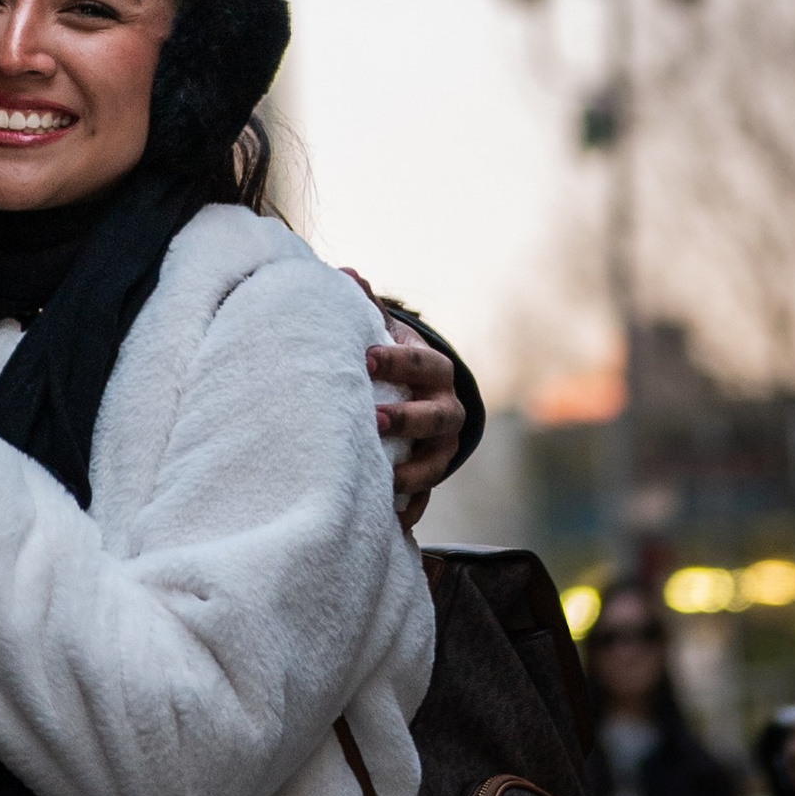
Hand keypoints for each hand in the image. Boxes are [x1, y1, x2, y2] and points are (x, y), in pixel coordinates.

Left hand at [368, 322, 463, 525]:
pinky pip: (424, 500)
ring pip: (436, 464)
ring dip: (412, 472)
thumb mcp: (382, 332)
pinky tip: (389, 520)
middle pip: (437, 418)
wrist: (416, 395)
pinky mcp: (429, 480)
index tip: (365, 359)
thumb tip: (348, 275)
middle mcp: (446, 410)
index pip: (420, 363)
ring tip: (383, 477)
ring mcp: (441, 449)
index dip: (396, 361)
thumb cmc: (388, 359)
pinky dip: (408, 511)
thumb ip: (365, 306)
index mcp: (434, 370)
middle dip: (408, 419)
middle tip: (374, 420)